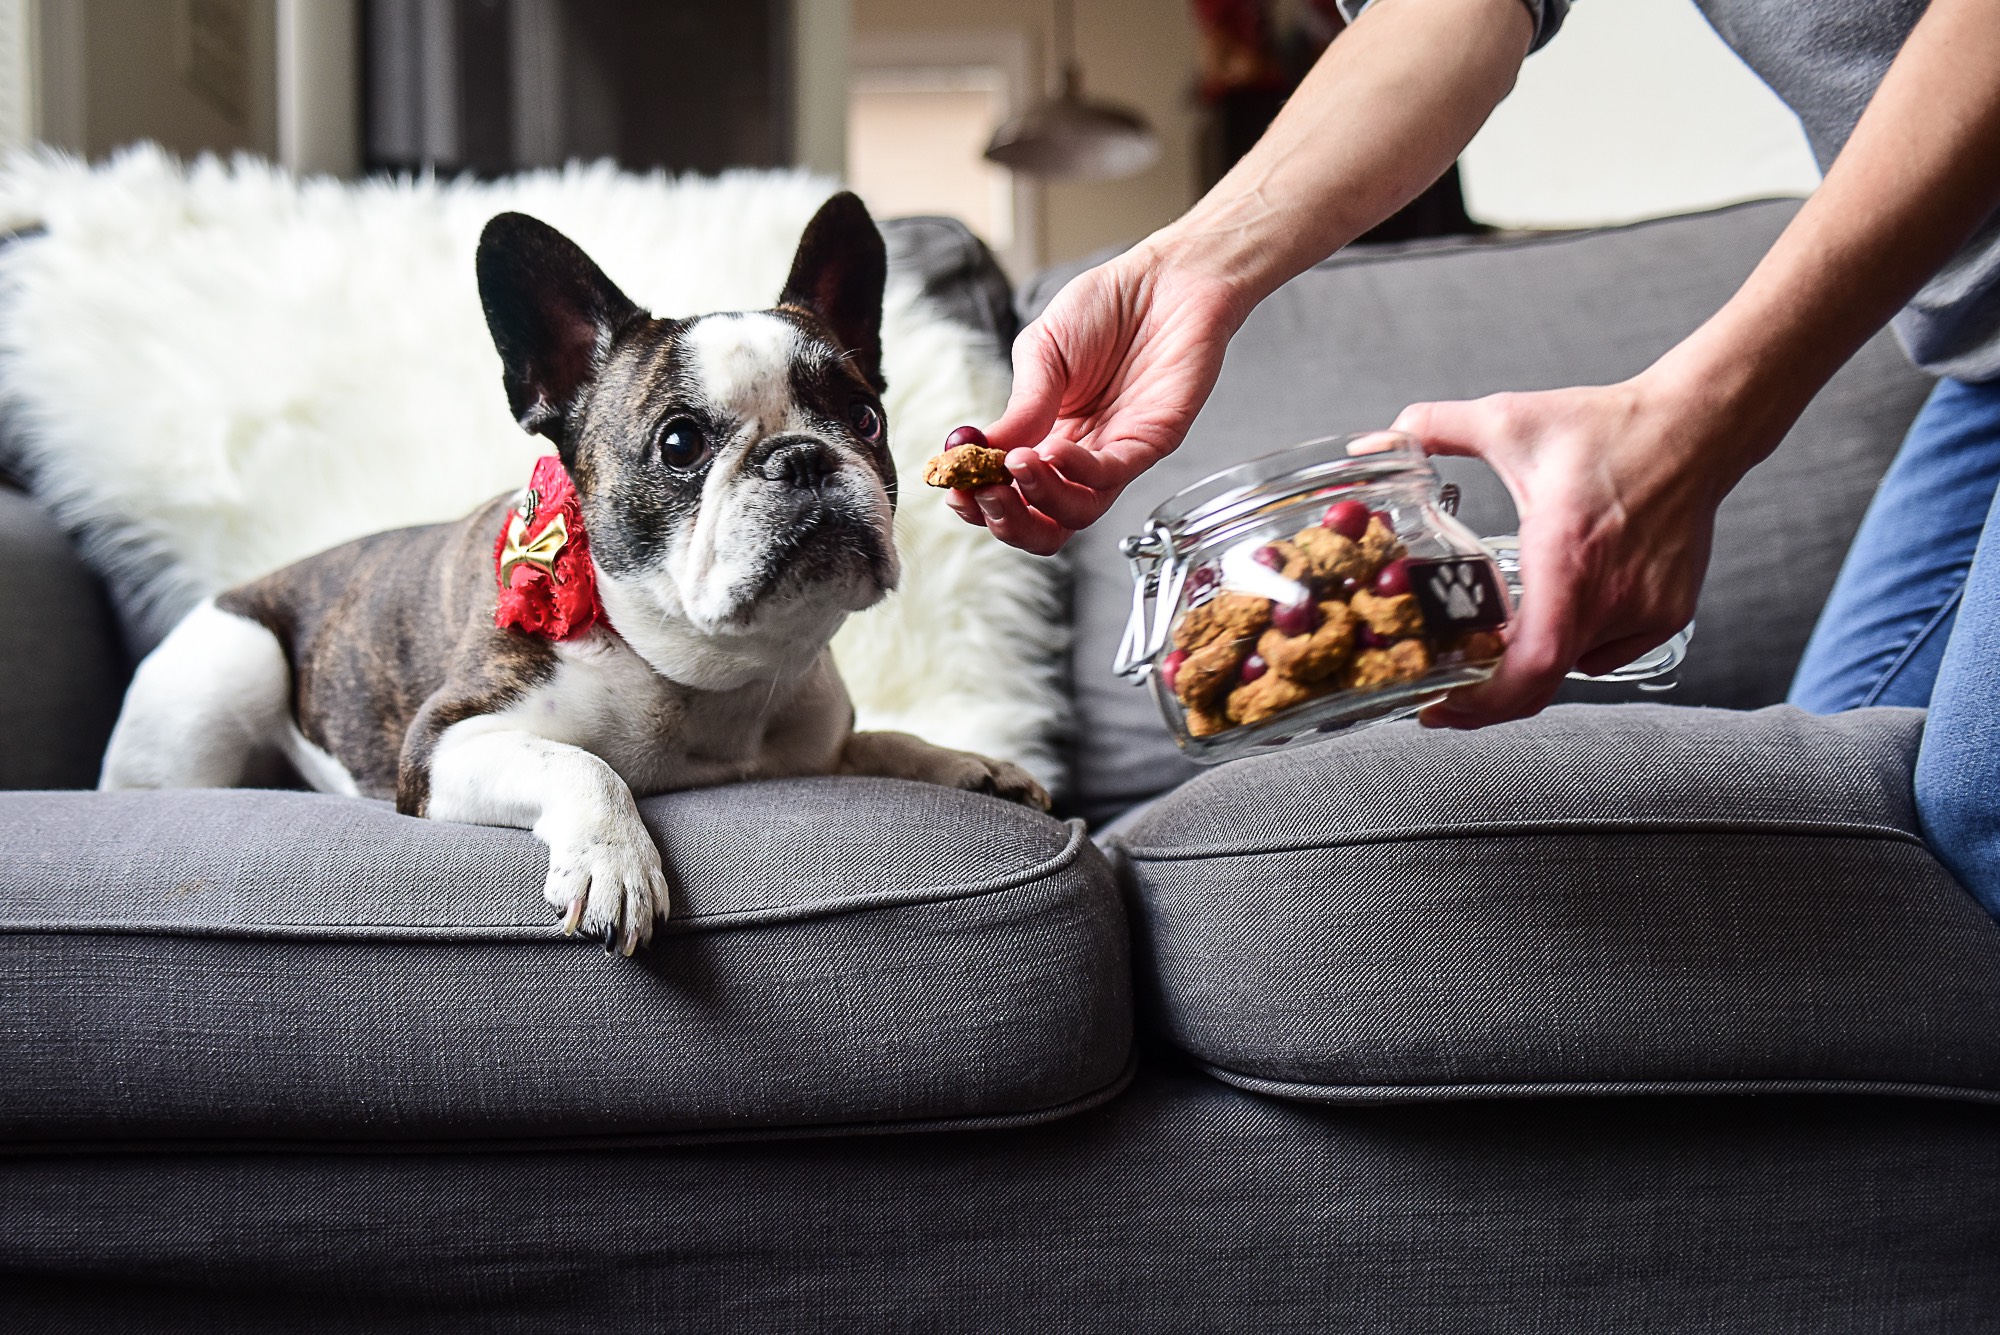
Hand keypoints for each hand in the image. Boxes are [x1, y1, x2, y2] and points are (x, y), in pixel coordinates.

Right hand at [947, 247, 1245, 554]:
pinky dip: (1076, 472)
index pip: (1011, 493)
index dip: (980, 501)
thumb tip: (979, 452)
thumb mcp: (1043, 351)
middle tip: (982, 494)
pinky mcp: (1150, 442)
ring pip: (1077, 514)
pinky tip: (1054, 450)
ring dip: (1039, 498)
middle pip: (1044, 523)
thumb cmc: (1108, 308)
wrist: (1165, 279)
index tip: (954, 486)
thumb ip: (1021, 405)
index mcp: (1048, 435)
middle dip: (1006, 520)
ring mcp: (1116, 455)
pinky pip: (1110, 476)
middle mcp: (1082, 457)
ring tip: (1015, 465)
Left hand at [1393, 370, 1743, 727]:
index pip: (1532, 664)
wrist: (1696, 427)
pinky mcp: (1669, 615)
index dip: (1482, 701)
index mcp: (1568, 557)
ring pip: (1570, 665)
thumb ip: (1433, 428)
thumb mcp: (1510, 420)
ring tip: (1496, 640)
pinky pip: (1604, 652)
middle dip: (1486, 697)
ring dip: (1531, 660)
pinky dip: (1572, 645)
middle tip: (1446, 693)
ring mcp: (1646, 611)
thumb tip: (1372, 442)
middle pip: (1541, 682)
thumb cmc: (1609, 427)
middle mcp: (1611, 594)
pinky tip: (1556, 613)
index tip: (1437, 705)